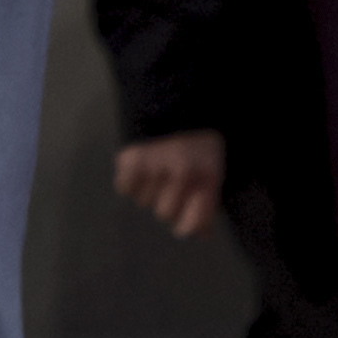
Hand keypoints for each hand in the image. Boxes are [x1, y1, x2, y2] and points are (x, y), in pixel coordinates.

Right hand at [111, 129, 226, 243]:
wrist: (175, 101)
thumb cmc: (199, 145)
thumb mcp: (213, 172)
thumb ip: (207, 205)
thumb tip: (200, 236)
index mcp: (206, 178)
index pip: (193, 221)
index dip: (186, 226)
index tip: (181, 226)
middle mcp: (181, 173)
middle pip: (164, 213)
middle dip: (166, 202)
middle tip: (169, 186)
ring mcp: (155, 164)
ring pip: (143, 201)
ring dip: (147, 191)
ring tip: (155, 172)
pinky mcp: (131, 156)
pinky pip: (124, 187)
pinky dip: (128, 182)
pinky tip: (138, 170)